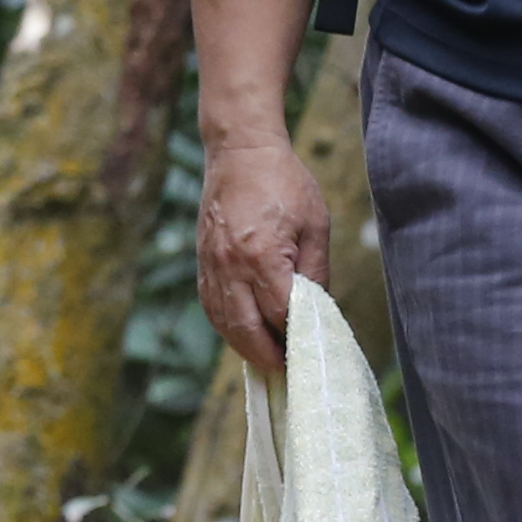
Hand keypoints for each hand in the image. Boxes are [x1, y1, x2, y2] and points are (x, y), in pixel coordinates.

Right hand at [196, 131, 332, 376]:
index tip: (311, 353)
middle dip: (268, 355)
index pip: (281, 314)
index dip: (296, 336)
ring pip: (224, 322)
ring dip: (244, 346)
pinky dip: (227, 326)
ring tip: (266, 359)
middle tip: (287, 371)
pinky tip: (242, 333)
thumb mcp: (315, 224)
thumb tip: (318, 309)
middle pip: (247, 329)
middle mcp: (231, 265)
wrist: (239, 151)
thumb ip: (316, 271)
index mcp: (263, 255)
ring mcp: (212, 264)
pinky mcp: (203, 260)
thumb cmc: (284, 182)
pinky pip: (211, 305)